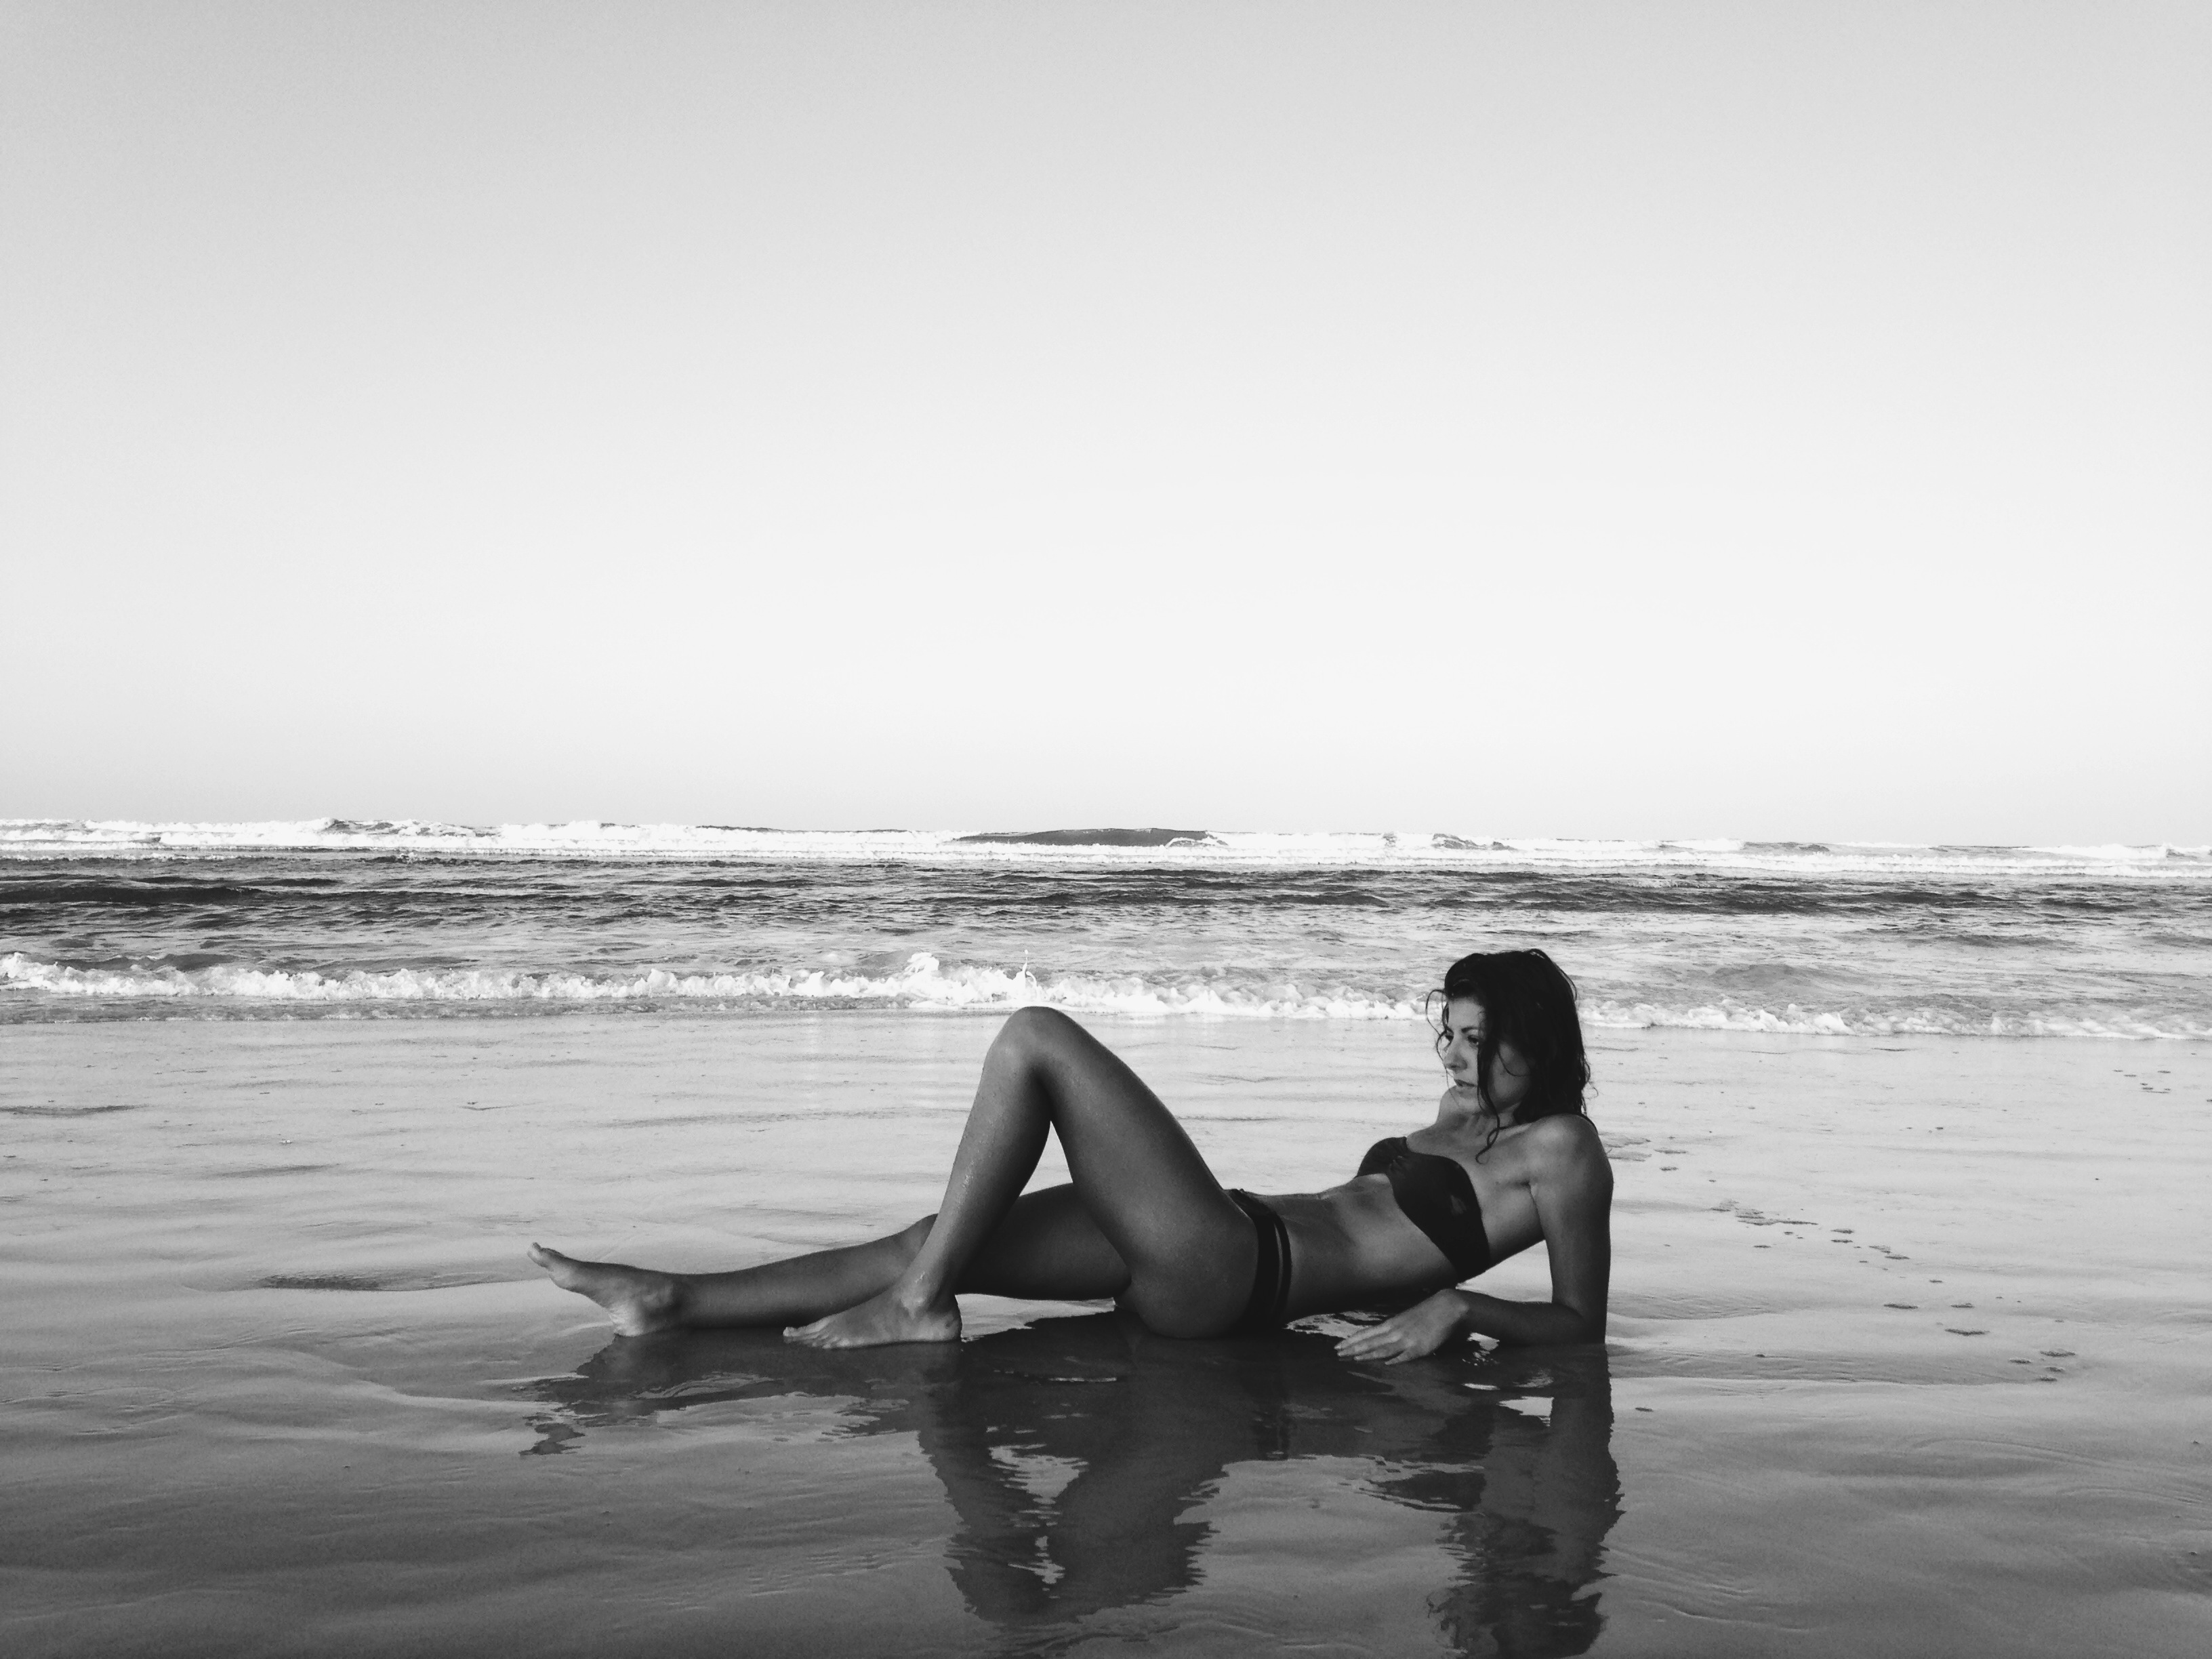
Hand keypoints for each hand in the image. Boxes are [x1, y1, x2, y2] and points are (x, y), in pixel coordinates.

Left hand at [1334, 1289, 1467, 1364]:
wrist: (1446, 1307)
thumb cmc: (1426, 1313)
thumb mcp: (1405, 1320)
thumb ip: (1393, 1330)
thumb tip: (1382, 1338)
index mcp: (1391, 1324)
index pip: (1366, 1334)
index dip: (1352, 1341)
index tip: (1338, 1346)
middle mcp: (1396, 1331)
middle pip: (1370, 1341)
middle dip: (1353, 1348)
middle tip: (1337, 1354)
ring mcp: (1407, 1339)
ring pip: (1384, 1348)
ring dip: (1368, 1354)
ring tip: (1353, 1359)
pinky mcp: (1421, 1347)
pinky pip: (1407, 1355)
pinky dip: (1397, 1359)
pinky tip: (1387, 1363)